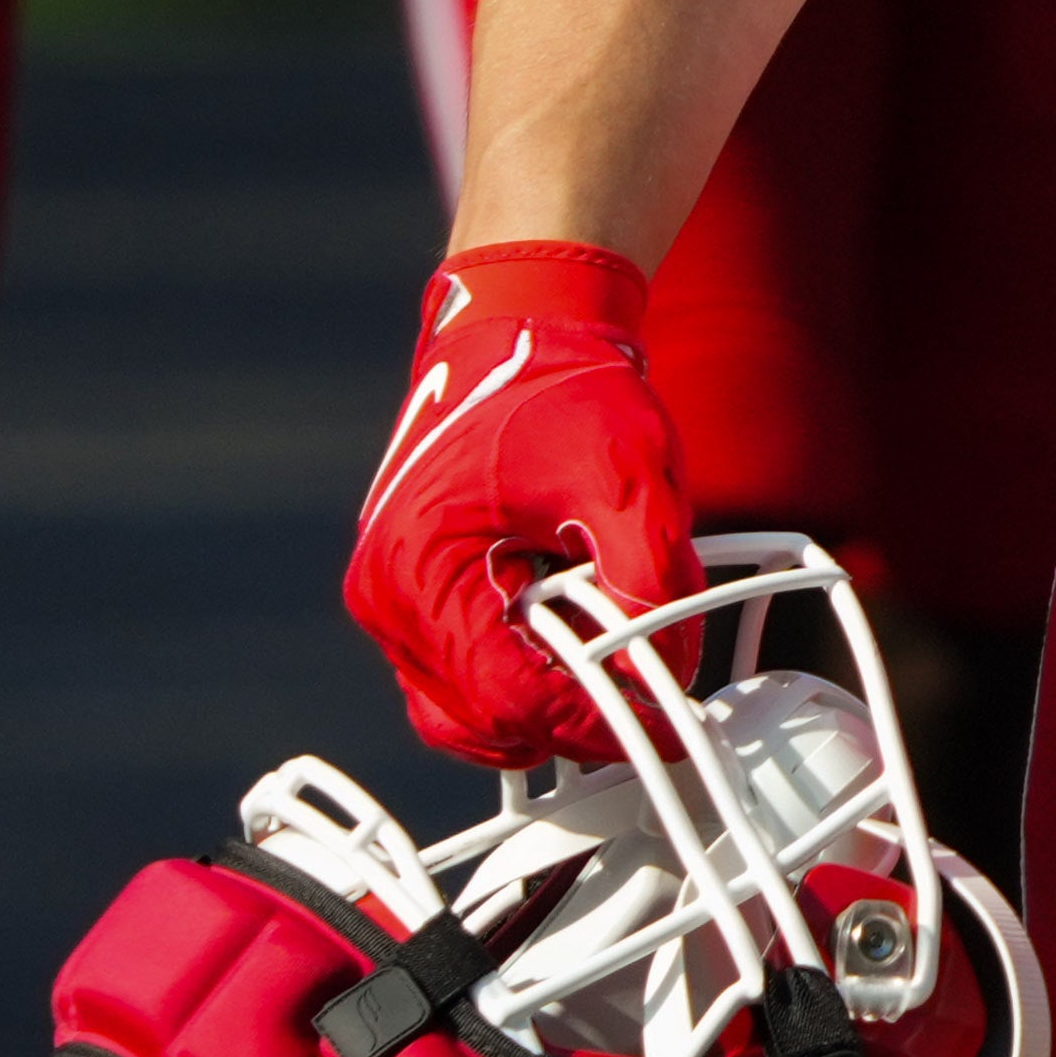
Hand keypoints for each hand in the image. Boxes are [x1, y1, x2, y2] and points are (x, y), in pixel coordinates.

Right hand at [347, 239, 693, 760]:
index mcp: (420, 567)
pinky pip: (460, 682)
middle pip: (485, 722)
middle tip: (650, 702)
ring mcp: (390, 603)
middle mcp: (386, 597)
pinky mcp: (409, 600)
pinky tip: (573, 645)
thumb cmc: (557, 388)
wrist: (516, 331)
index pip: (509, 697)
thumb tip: (669, 671)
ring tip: (613, 665)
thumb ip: (650, 577)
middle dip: (573, 719)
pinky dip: (518, 682)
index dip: (596, 723)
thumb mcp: (626, 473)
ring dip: (543, 706)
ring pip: (468, 716)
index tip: (664, 724)